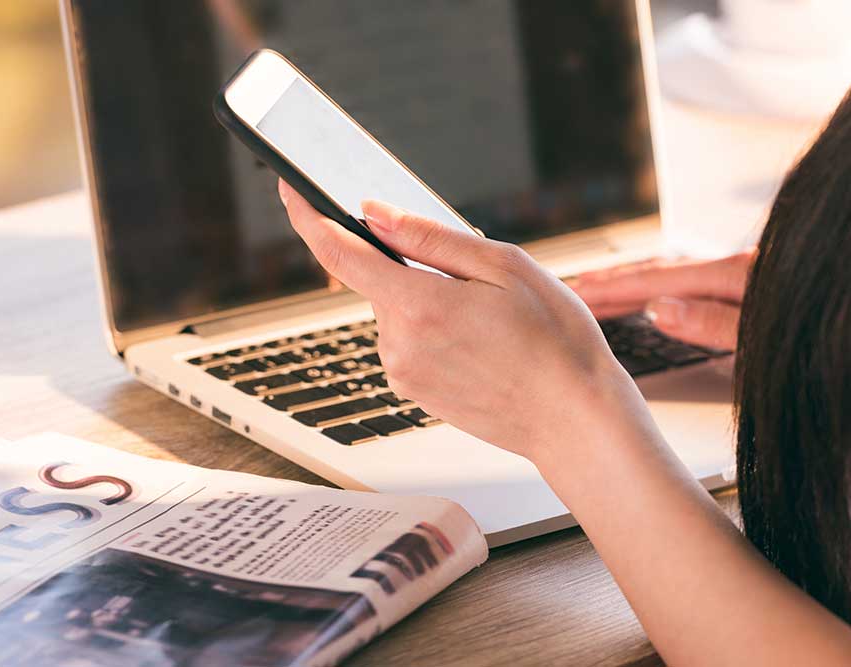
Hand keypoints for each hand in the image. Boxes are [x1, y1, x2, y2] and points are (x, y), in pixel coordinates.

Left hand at [277, 179, 648, 462]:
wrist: (573, 419)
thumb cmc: (553, 340)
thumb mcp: (503, 267)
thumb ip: (429, 239)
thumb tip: (374, 215)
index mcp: (417, 306)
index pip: (338, 254)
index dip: (308, 216)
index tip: (290, 187)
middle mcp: (397, 345)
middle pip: (377, 282)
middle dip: (411, 266)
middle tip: (471, 277)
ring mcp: (403, 374)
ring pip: (396, 312)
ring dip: (426, 299)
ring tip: (487, 319)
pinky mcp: (414, 392)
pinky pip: (408, 342)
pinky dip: (432, 328)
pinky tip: (479, 342)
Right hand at [569, 251, 754, 349]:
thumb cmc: (831, 333)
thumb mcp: (766, 333)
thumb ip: (714, 322)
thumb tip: (656, 309)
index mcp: (732, 275)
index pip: (654, 282)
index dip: (611, 289)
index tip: (574, 292)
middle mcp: (733, 268)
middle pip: (658, 274)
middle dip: (613, 283)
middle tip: (575, 289)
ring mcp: (745, 274)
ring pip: (675, 277)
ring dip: (636, 283)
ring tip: (606, 288)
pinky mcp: (755, 285)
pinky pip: (694, 283)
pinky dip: (664, 287)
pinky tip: (661, 294)